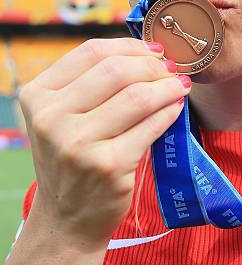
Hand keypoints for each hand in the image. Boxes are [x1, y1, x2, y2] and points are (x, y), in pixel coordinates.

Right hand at [19, 38, 189, 246]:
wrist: (67, 218)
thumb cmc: (73, 156)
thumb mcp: (64, 115)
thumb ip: (92, 82)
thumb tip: (148, 51)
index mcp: (37, 95)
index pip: (91, 52)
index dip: (130, 46)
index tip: (154, 51)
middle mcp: (50, 117)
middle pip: (116, 70)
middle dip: (153, 66)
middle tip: (171, 69)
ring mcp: (77, 143)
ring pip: (137, 96)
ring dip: (167, 86)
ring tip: (179, 86)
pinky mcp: (107, 165)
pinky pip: (150, 126)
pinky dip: (169, 111)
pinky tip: (176, 107)